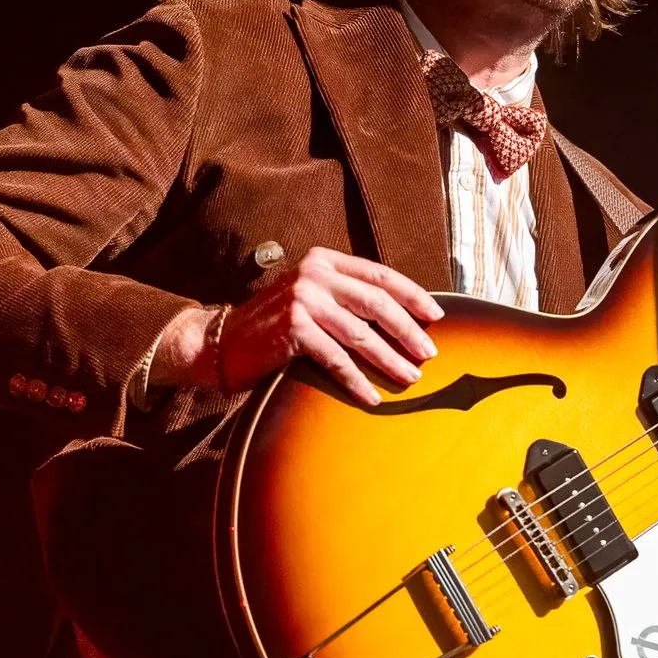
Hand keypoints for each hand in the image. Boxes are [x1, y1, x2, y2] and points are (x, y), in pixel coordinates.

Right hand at [153, 248, 443, 405]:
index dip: (413, 295)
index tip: (436, 316)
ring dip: (389, 360)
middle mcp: (314, 275)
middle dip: (408, 331)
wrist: (221, 342)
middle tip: (429, 354)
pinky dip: (357, 380)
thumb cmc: (274, 324)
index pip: (380, 275)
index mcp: (324, 261)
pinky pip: (336, 359)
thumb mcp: (312, 297)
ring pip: (361, 334)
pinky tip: (372, 397)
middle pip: (377, 303)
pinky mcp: (293, 329)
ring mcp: (303, 300)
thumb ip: (346, 296)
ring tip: (409, 377)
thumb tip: (401, 318)